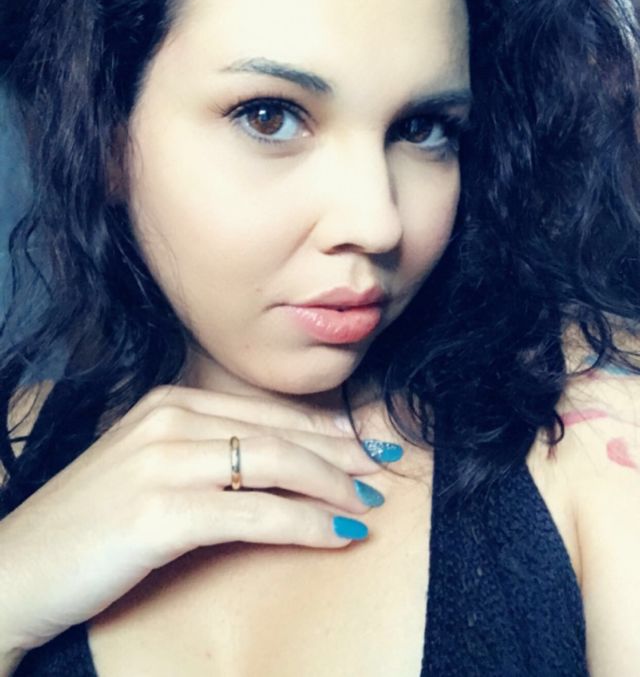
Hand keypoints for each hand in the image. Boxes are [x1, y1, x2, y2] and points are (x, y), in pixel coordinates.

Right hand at [0, 384, 384, 655]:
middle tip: (383, 470)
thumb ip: (205, 453)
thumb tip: (276, 466)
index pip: (265, 412)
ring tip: (368, 505)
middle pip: (278, 434)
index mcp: (167, 402)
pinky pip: (256, 514)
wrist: (16, 569)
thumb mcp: (149, 468)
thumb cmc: (90, 523)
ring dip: (332, 487)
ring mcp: (163, 462)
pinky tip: (338, 535)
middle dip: (341, 453)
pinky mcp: (161, 512)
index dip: (324, 429)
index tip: (365, 443)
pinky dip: (306, 525)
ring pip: (275, 466)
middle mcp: (168, 420)